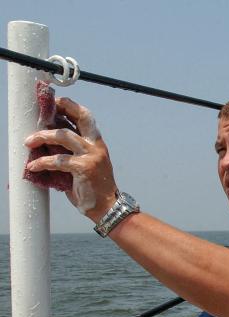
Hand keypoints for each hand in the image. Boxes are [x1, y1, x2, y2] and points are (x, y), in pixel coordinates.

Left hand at [24, 97, 117, 222]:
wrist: (106, 206)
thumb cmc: (92, 186)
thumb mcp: (83, 163)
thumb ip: (70, 151)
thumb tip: (47, 141)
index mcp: (96, 142)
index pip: (85, 117)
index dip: (70, 106)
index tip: (53, 102)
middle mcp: (96, 145)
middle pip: (81, 117)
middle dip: (61, 109)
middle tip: (43, 112)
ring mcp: (91, 155)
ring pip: (64, 136)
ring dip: (43, 137)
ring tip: (28, 142)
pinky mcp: (84, 168)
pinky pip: (58, 160)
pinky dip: (42, 162)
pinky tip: (33, 166)